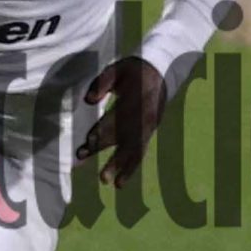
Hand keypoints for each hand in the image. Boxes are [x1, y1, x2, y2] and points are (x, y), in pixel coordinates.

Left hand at [77, 56, 167, 188]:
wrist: (162, 73)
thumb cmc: (134, 71)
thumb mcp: (118, 68)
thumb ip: (103, 82)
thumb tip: (89, 100)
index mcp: (134, 100)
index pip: (117, 118)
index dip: (103, 130)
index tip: (89, 141)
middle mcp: (143, 117)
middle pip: (124, 137)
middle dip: (107, 151)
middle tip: (92, 162)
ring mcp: (147, 127)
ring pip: (133, 150)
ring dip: (120, 166)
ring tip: (109, 182)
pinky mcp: (148, 134)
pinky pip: (140, 153)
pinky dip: (130, 168)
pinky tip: (120, 182)